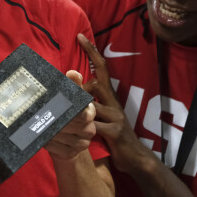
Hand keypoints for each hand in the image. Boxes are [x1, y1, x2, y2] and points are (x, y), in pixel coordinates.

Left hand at [44, 70, 96, 159]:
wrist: (62, 136)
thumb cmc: (65, 110)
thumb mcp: (68, 96)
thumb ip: (72, 84)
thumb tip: (72, 72)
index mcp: (90, 112)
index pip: (86, 113)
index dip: (75, 112)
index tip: (62, 108)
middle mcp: (90, 129)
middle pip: (73, 125)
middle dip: (57, 120)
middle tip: (43, 116)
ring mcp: (82, 143)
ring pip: (65, 137)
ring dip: (51, 132)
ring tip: (40, 126)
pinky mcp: (72, 153)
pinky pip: (59, 149)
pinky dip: (49, 143)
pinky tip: (42, 138)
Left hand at [77, 33, 154, 173]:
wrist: (135, 159)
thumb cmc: (113, 136)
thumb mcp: (100, 117)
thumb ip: (88, 104)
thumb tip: (70, 90)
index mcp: (109, 97)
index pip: (102, 69)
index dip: (92, 52)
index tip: (80, 36)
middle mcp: (114, 102)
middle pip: (98, 82)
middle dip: (79, 82)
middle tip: (64, 82)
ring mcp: (116, 116)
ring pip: (92, 104)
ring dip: (76, 109)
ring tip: (61, 112)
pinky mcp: (115, 131)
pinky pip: (94, 125)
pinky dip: (81, 127)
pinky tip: (72, 131)